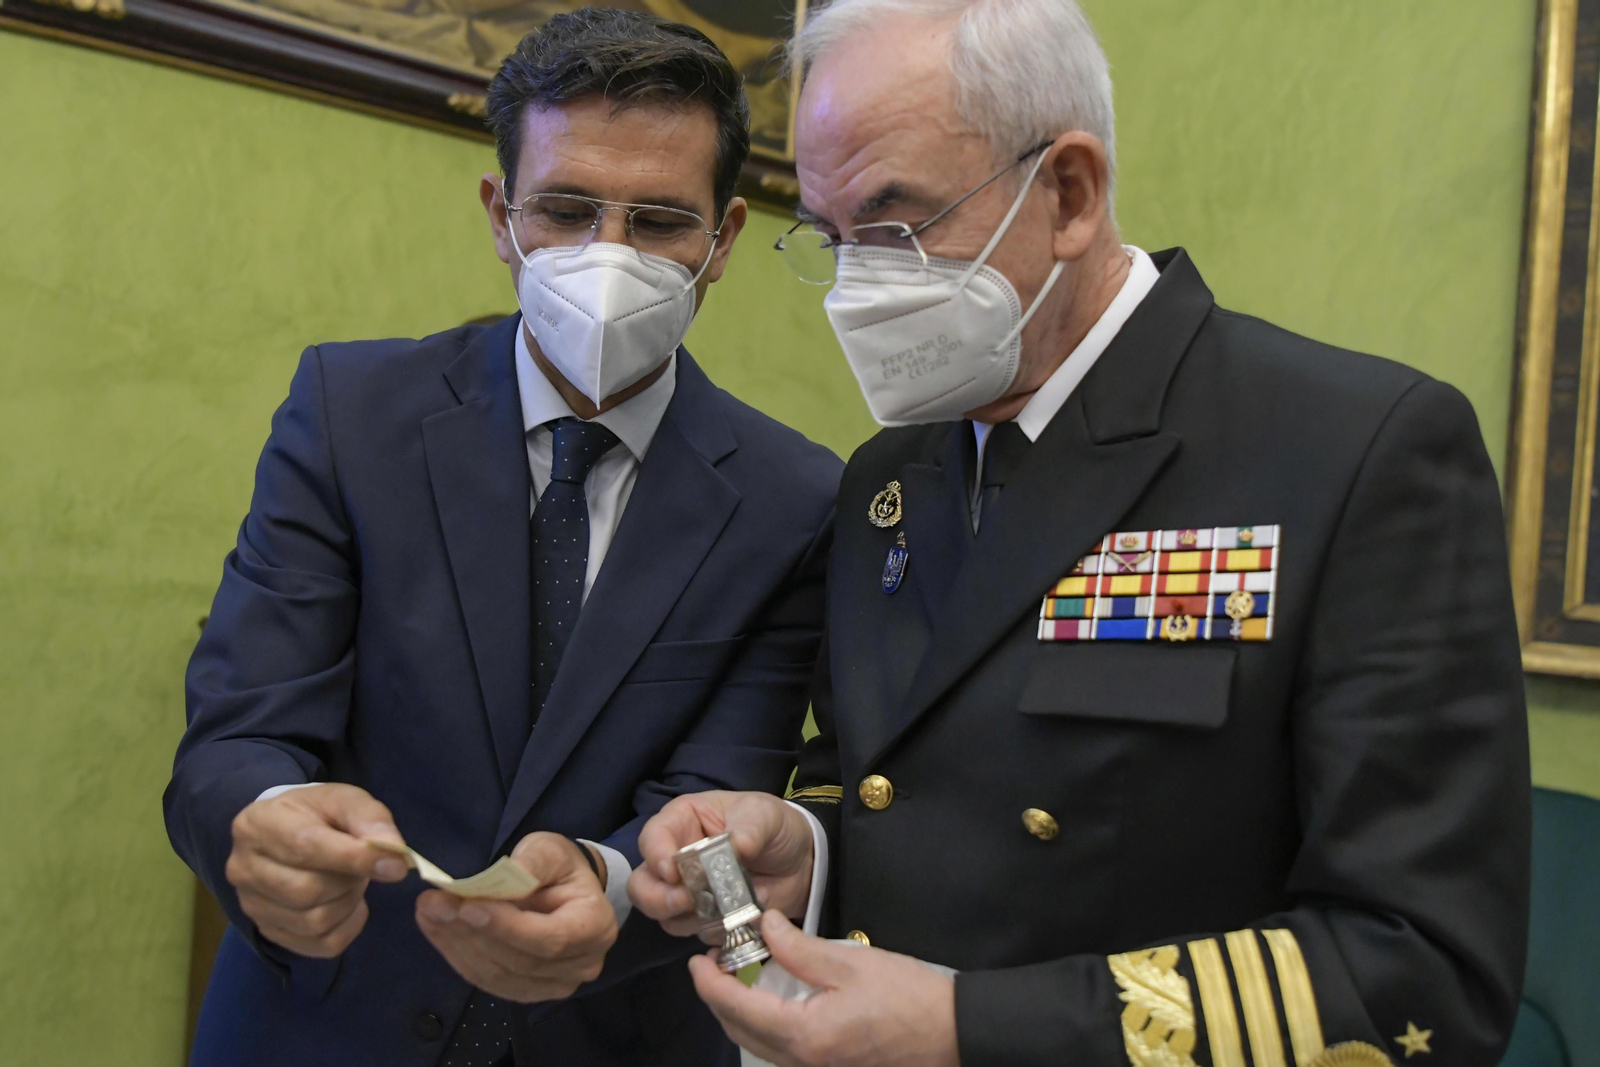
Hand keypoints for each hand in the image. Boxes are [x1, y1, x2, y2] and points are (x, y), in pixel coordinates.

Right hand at [226, 783, 408, 957]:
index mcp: (259, 824)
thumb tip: (395, 855)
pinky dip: (348, 927)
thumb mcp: (345, 801)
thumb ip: (370, 820)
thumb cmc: (317, 814)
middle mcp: (243, 868)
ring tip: (351, 880)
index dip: (353, 858)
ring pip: (314, 922)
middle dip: (349, 880)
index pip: (306, 847)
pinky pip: (320, 945)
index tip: (395, 865)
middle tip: (364, 866)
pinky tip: (348, 904)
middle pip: (307, 890)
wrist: (285, 832)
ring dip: (348, 902)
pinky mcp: (268, 931)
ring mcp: (251, 905)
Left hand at [415, 832, 617, 1002]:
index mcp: (595, 927)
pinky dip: (457, 956)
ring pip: (498, 976)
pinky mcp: (527, 992)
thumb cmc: (561, 868)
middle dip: (471, 932)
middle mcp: (581, 965)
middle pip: (519, 960)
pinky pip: (487, 982)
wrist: (566, 891)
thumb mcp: (551, 850)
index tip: (467, 906)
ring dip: (457, 944)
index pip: (549, 939)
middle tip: (433, 903)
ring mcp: (554, 986)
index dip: (506, 927)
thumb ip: (532, 862)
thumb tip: (507, 875)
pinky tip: (437, 930)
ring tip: (429, 912)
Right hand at [629, 791, 813, 941]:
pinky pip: (693, 932)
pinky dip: (711, 930)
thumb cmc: (776, 827)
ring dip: (685, 917)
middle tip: (685, 900)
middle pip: (643, 883)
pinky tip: (735, 920)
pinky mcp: (703, 917)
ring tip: (719, 911)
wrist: (803, 863)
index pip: (652, 837)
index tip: (672, 871)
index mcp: (684, 821)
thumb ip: (749, 829)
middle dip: (658, 897)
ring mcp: (687, 891)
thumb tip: (736, 845)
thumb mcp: (766, 816)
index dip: (655, 855)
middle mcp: (676, 857)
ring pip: (662, 913)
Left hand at [691, 911, 957, 1066]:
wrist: (955, 1036)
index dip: (709, 984)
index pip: (737, 1009)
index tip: (696, 960)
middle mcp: (803, 1063)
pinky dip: (766, 1027)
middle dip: (718, 1000)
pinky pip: (782, 1052)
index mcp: (804, 1035)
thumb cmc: (910, 998)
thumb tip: (763, 927)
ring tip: (739, 977)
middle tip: (714, 964)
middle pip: (740, 1034)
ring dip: (740, 1015)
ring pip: (759, 1046)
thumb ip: (800, 947)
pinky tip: (773, 1002)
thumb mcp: (852, 963)